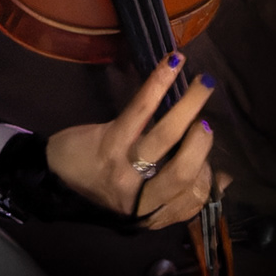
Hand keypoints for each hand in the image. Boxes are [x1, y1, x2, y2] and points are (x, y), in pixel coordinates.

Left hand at [44, 53, 217, 228]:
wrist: (52, 175)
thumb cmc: (101, 184)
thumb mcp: (141, 199)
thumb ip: (177, 192)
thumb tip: (223, 176)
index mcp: (150, 212)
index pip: (192, 198)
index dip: (209, 178)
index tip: (213, 159)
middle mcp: (138, 196)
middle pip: (184, 173)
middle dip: (202, 144)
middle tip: (207, 122)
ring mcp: (123, 167)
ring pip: (165, 137)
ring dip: (189, 106)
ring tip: (204, 85)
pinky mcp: (109, 140)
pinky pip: (141, 108)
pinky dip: (160, 82)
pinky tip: (174, 62)